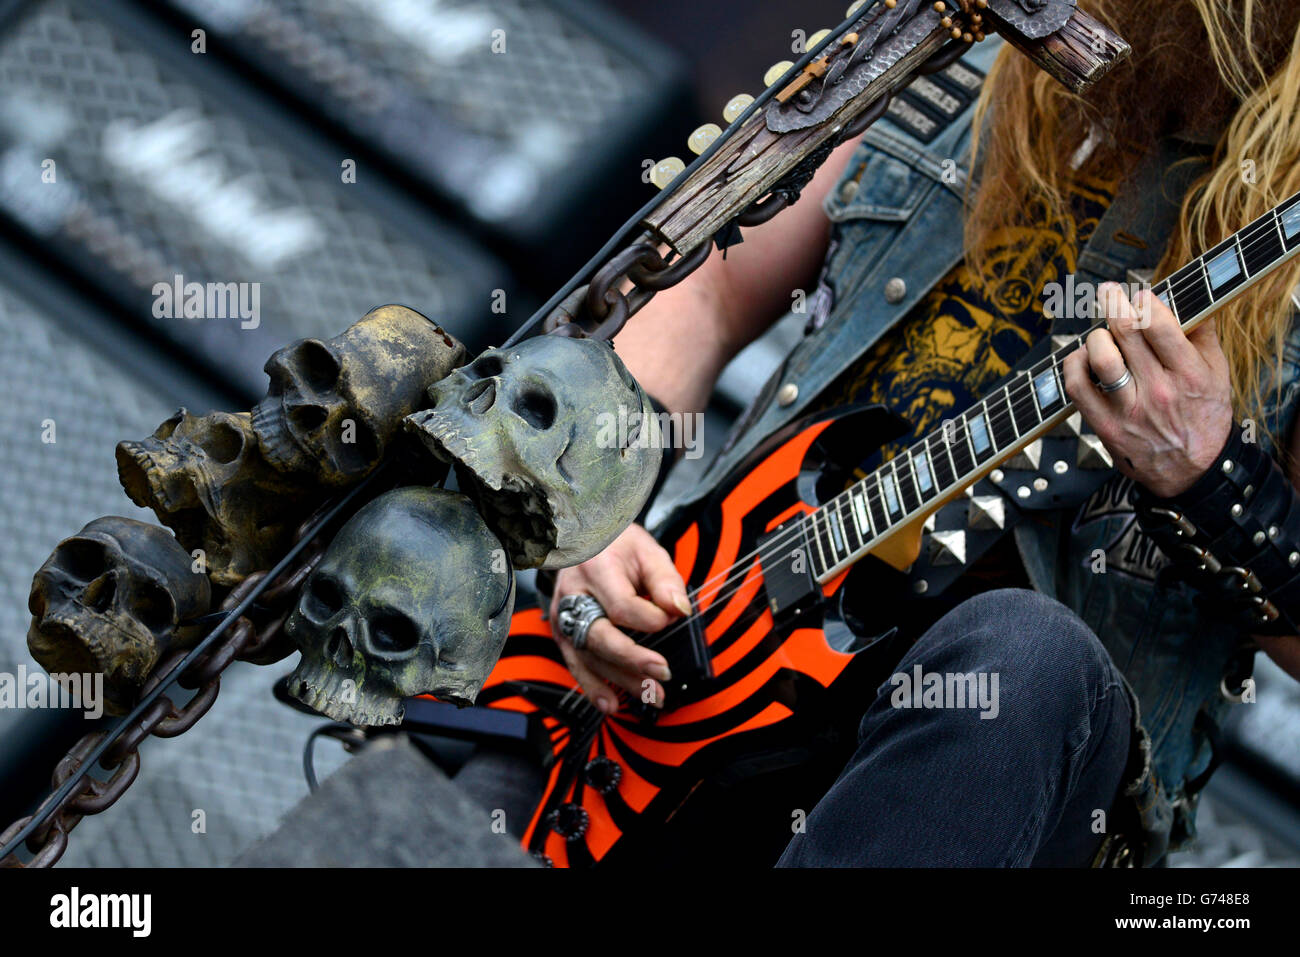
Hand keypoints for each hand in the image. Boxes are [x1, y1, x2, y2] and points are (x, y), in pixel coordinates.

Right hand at [549, 523, 691, 712]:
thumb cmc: (618, 547)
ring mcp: (563, 617)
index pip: (621, 605)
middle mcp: (573, 595)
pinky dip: (593, 688)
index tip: (671, 618)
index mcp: (596, 569)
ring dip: (620, 680)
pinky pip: (576, 665)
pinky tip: (612, 705)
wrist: (584, 542)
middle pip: (600, 636)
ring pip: (590, 656)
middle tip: (662, 672)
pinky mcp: (562, 633)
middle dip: (632, 659)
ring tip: (651, 695)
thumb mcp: (647, 550)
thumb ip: (665, 580)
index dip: (649, 619)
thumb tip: (679, 611)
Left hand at [1061, 282, 1233, 498]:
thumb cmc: (1205, 418)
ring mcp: (1129, 410)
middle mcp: (1158, 391)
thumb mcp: (1218, 374)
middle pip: (1126, 334)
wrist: (1194, 472)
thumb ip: (1202, 335)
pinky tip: (1083, 358)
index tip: (1139, 294)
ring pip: (1100, 358)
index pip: (1159, 326)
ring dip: (1096, 336)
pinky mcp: (1105, 426)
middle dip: (1114, 304)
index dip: (1143, 301)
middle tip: (1109, 293)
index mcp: (1189, 374)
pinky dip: (1074, 364)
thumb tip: (1182, 299)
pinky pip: (1077, 388)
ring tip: (1102, 334)